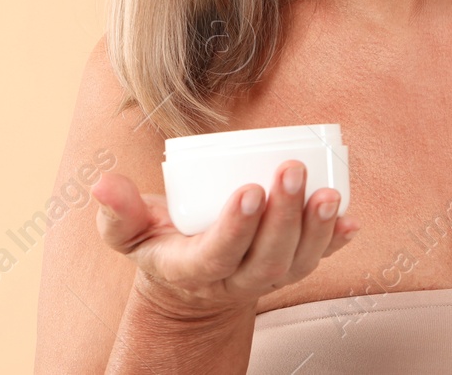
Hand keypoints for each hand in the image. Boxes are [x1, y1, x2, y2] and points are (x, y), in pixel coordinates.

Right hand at [91, 160, 359, 318]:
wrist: (193, 281)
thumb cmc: (162, 244)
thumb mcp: (130, 233)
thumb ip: (116, 212)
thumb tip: (101, 184)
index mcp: (195, 270)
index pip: (219, 254)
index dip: (236, 227)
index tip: (248, 189)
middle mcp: (236, 280)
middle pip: (266, 258)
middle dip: (283, 217)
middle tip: (291, 171)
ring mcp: (268, 278)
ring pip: (298, 263)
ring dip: (316, 229)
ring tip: (327, 192)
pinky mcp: (292, 268)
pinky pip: (320, 259)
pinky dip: (336, 240)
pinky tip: (350, 217)